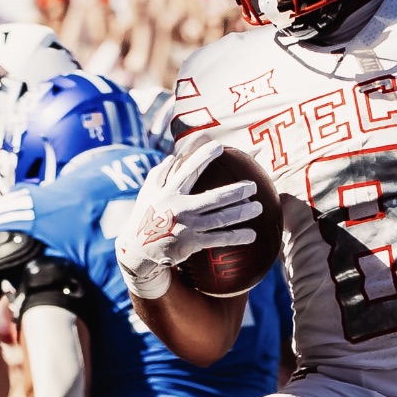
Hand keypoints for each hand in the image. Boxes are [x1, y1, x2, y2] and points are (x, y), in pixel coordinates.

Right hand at [116, 139, 263, 299]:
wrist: (137, 250)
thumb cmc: (144, 216)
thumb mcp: (147, 192)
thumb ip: (161, 173)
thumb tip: (174, 156)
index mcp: (169, 191)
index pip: (189, 170)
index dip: (204, 156)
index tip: (220, 146)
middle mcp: (181, 208)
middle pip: (214, 198)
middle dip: (236, 191)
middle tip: (253, 187)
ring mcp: (188, 226)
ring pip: (221, 219)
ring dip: (242, 213)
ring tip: (259, 208)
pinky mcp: (192, 243)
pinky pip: (218, 239)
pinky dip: (236, 237)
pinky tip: (252, 235)